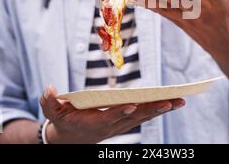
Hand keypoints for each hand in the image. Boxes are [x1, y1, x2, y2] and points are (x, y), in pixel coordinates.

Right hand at [39, 85, 184, 143]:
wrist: (71, 139)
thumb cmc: (62, 121)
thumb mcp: (52, 112)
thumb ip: (50, 102)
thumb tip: (48, 89)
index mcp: (94, 122)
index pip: (110, 117)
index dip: (120, 112)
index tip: (132, 105)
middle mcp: (112, 126)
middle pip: (135, 118)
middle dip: (152, 110)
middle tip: (169, 102)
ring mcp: (121, 125)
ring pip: (144, 117)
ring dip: (162, 110)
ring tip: (180, 101)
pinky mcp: (126, 122)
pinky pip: (145, 116)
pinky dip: (159, 109)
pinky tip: (173, 103)